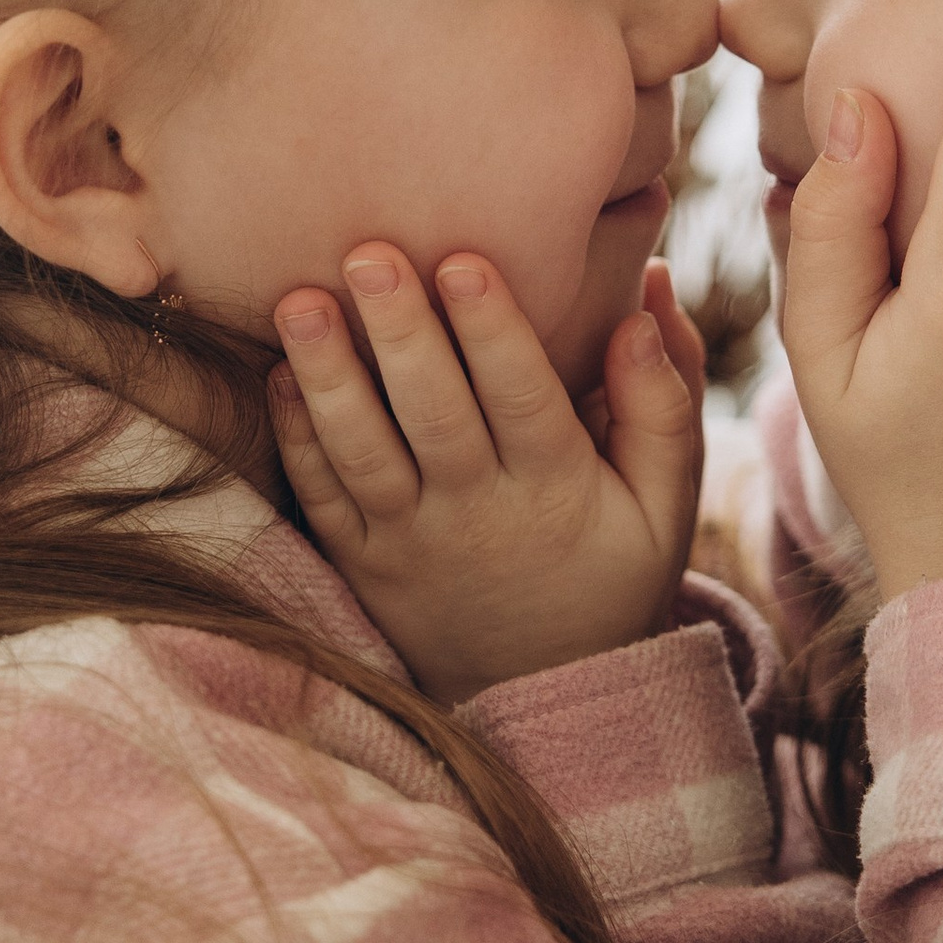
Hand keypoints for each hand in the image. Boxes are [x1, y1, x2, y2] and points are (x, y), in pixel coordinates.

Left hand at [267, 247, 706, 700]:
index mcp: (558, 490)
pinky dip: (297, 437)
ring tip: (299, 301)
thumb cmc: (609, 568)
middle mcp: (478, 515)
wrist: (543, 689)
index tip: (464, 259)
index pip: (523, 400)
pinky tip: (279, 373)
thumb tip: (649, 292)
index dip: (494, 331)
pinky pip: (322, 498)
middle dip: (400, 332)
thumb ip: (661, 402)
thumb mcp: (664, 504)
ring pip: (362, 453)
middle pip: (434, 416)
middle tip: (367, 253)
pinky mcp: (361, 563)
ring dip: (327, 375)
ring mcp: (411, 542)